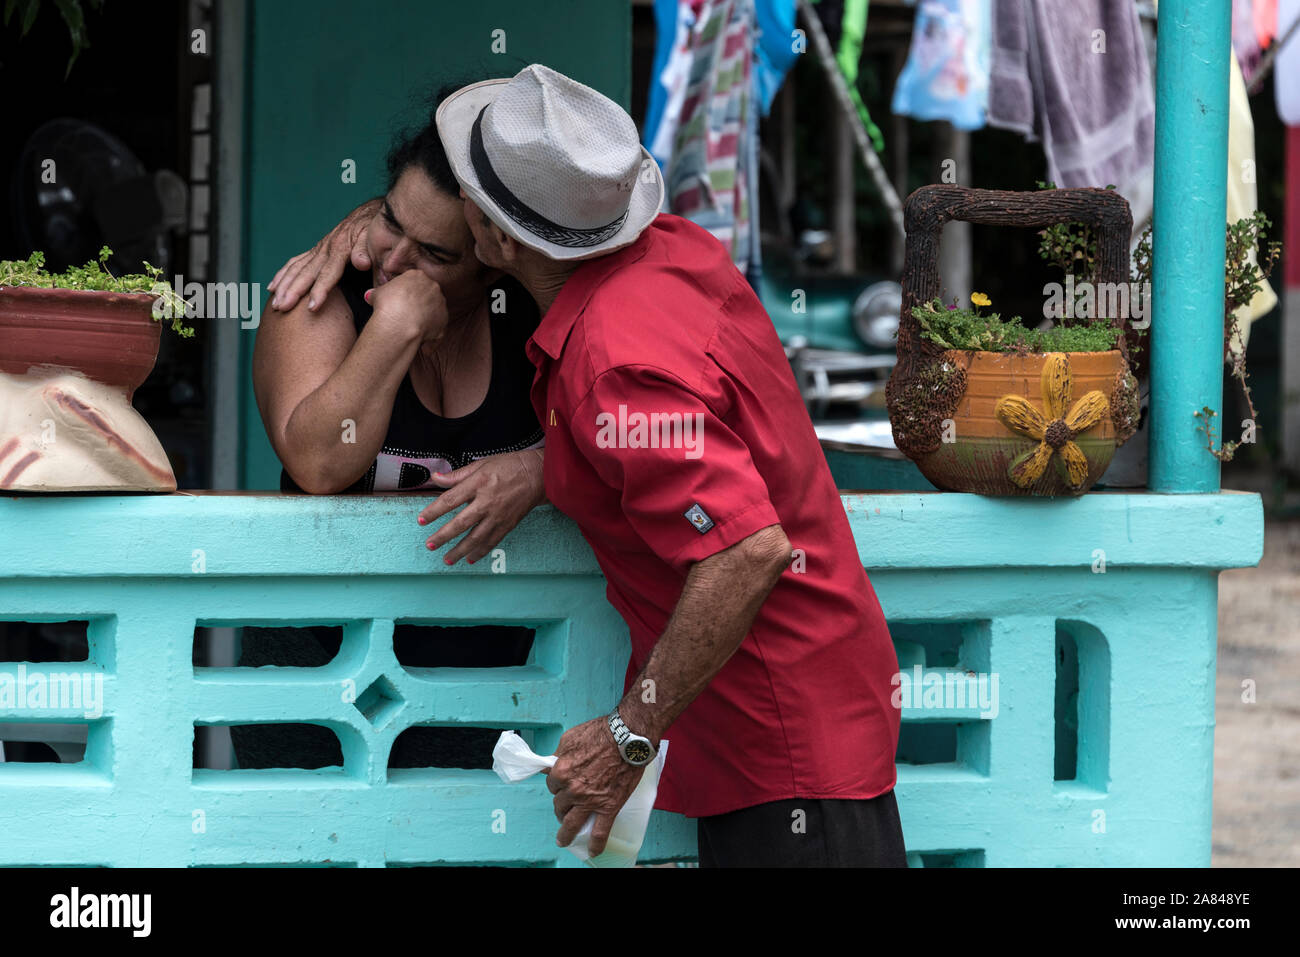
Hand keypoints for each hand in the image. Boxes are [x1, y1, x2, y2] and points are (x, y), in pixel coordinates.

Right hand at [267, 198, 381, 311]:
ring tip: (275, 304)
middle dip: (293, 291)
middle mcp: (324, 249)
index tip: (312, 307)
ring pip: (296, 268)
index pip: (328, 273)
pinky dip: (282, 275)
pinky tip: (272, 287)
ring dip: (283, 286)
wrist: (369, 213)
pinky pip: (295, 263)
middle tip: (282, 308)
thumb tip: (362, 263)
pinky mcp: (315, 250)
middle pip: (305, 272)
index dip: (319, 291)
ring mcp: (318, 249)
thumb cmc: (375, 231)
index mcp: (340, 248)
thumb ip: (368, 252)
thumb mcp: (375, 239)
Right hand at [367, 270, 449, 346]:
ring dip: (424, 320)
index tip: (398, 301)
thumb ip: (378, 293)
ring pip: (433, 312)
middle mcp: (433, 287)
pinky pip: (437, 328)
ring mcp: (441, 304)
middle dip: (417, 305)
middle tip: (404, 315)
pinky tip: (421, 343)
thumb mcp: (377, 294)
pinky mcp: (444, 320)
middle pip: (426, 295)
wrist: (400, 323)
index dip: (405, 293)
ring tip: (410, 329)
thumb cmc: (387, 305)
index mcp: (418, 276)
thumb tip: (371, 295)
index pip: (414, 282)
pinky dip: (430, 336)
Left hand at [417, 448, 544, 563]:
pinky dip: (481, 552)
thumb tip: (435, 478)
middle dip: (443, 536)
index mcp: (478, 483)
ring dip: (460, 550)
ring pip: (476, 537)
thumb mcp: (481, 464)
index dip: (434, 511)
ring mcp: (498, 515)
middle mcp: (487, 501)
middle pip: (461, 523)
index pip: (450, 500)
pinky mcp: (508, 524)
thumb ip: (457, 475)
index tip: (421, 520)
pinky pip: (492, 541)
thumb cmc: (509, 466)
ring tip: (447, 559)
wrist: (538, 474)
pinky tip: (470, 559)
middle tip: (430, 545)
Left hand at [543, 717, 644, 855]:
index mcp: (561, 771)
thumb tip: (551, 764)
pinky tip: (592, 851)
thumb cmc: (601, 733)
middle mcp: (572, 789)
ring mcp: (590, 801)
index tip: (562, 782)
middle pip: (559, 803)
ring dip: (566, 832)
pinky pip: (600, 831)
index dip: (557, 783)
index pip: (551, 784)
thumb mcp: (570, 738)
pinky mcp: (609, 807)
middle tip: (566, 804)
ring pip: (572, 823)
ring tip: (564, 838)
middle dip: (561, 804)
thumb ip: (558, 754)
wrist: (628, 737)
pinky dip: (595, 844)